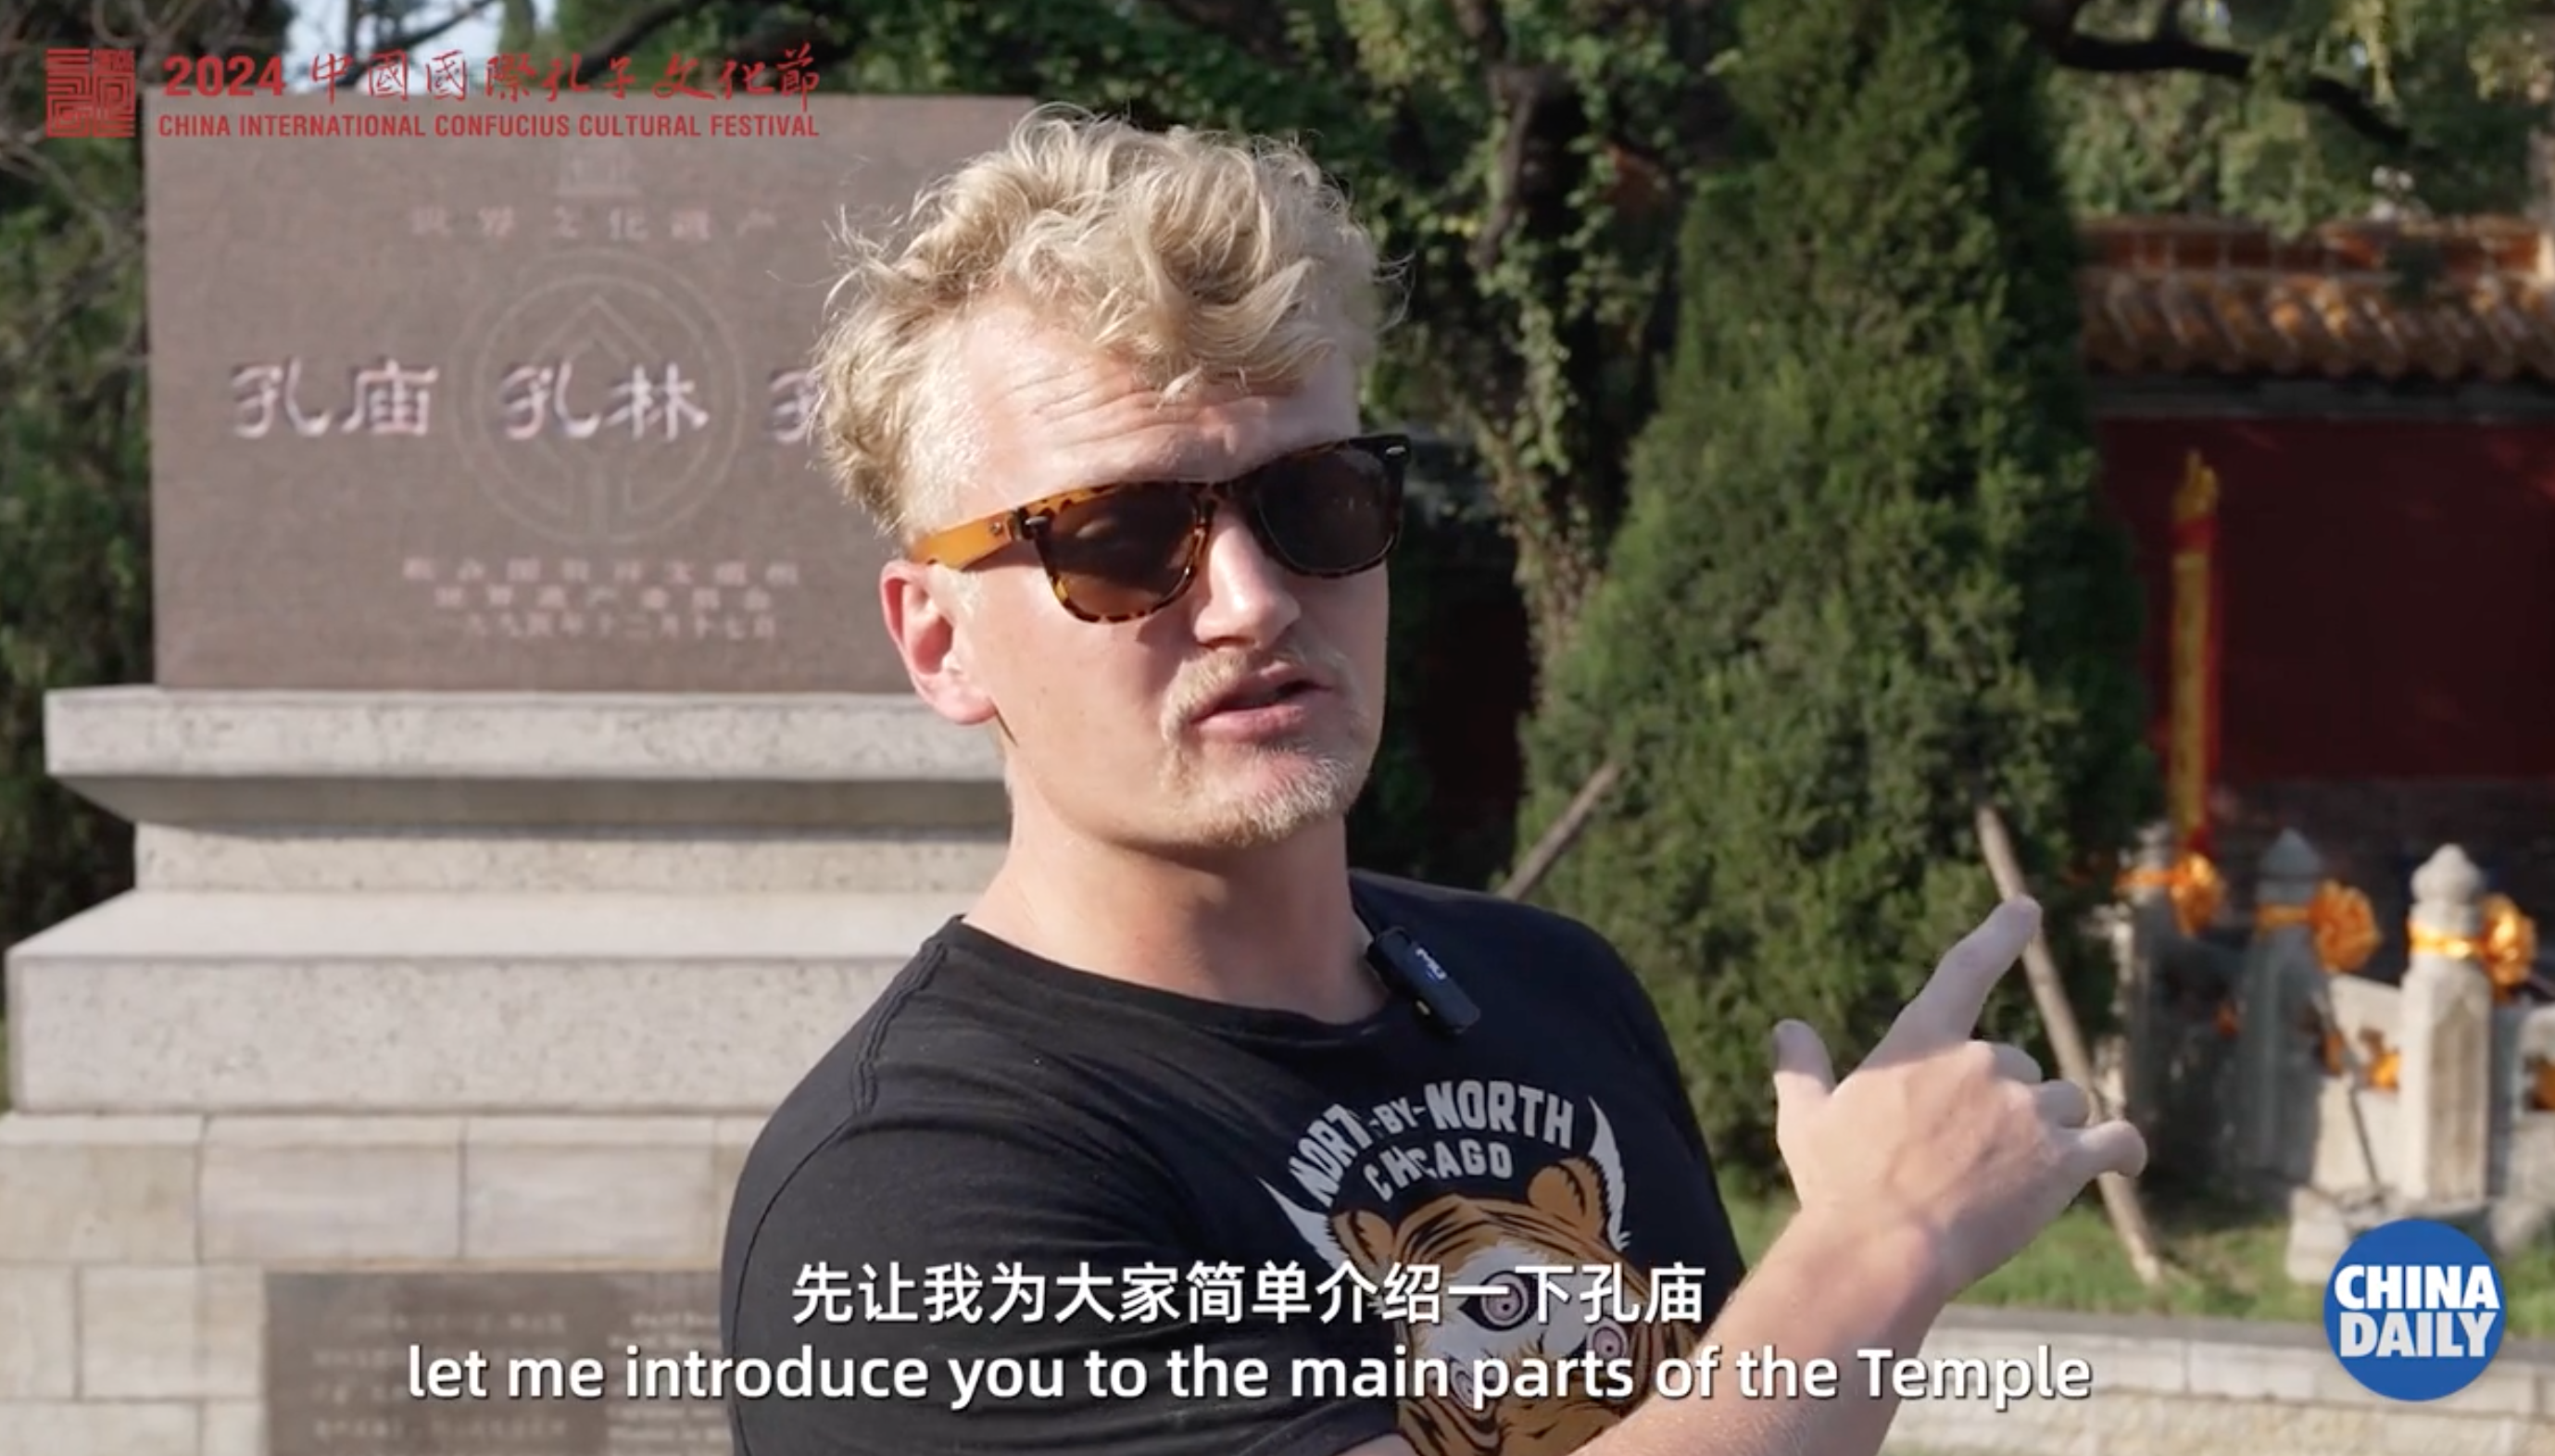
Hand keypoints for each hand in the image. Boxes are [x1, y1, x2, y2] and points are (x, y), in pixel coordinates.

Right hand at [1768, 898, 2147, 1299]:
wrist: (1885, 1250)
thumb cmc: (1839, 1187)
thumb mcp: (1805, 1122)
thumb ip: (1801, 1070)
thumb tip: (1786, 1029)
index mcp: (1922, 1043)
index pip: (1965, 970)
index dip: (1999, 935)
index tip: (2026, 909)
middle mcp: (1982, 1062)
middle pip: (2020, 1066)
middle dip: (2004, 1104)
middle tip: (1965, 1157)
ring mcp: (2028, 1108)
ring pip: (2064, 1104)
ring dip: (2048, 1131)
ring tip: (2009, 1181)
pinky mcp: (2064, 1160)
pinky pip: (2115, 1141)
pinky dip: (2122, 1149)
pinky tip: (2123, 1160)